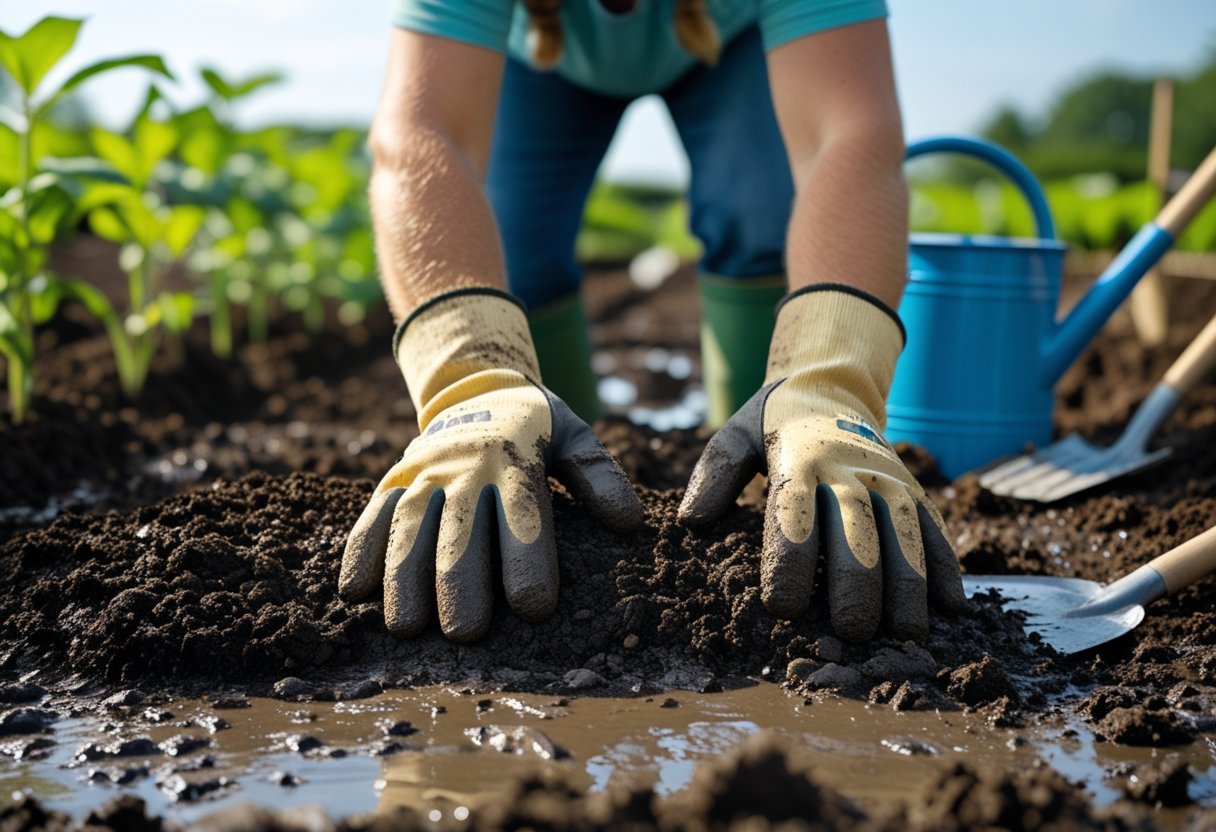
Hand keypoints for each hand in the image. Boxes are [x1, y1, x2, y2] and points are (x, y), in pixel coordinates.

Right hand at [340, 290, 642, 641]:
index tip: (534, 607)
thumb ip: (599, 476)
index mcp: (515, 461)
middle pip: (461, 530)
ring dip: (404, 577)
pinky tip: (353, 593)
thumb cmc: (535, 425)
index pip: (523, 515)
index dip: (528, 560)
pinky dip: (360, 551)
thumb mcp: (574, 435)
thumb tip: (629, 522)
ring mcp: (425, 473)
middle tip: (465, 633)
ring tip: (406, 628)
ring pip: (410, 526)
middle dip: (461, 582)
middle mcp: (466, 468)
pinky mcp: (394, 479)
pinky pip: (372, 515)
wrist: (475, 382)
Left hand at [678, 286, 965, 641]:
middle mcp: (848, 469)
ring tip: (908, 633)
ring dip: (909, 583)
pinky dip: (947, 565)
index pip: (793, 512)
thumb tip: (691, 523)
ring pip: (904, 532)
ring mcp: (888, 479)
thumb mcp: (734, 436)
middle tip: (852, 631)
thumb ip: (712, 476)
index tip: (782, 606)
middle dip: (856, 582)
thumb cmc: (773, 424)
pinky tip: (955, 606)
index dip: (788, 560)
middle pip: (856, 529)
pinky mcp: (915, 489)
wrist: (833, 383)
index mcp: (798, 460)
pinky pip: (935, 527)